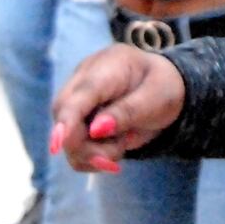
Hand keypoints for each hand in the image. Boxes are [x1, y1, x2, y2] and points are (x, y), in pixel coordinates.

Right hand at [50, 44, 186, 172]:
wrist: (165, 89)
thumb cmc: (163, 88)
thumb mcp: (158, 99)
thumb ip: (128, 112)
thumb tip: (95, 130)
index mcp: (108, 66)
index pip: (79, 95)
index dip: (67, 120)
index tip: (59, 145)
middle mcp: (83, 80)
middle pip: (65, 117)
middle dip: (86, 145)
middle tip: (116, 156)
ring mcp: (76, 100)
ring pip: (67, 137)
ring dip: (93, 152)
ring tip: (125, 143)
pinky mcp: (76, 120)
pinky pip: (74, 147)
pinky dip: (92, 156)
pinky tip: (115, 148)